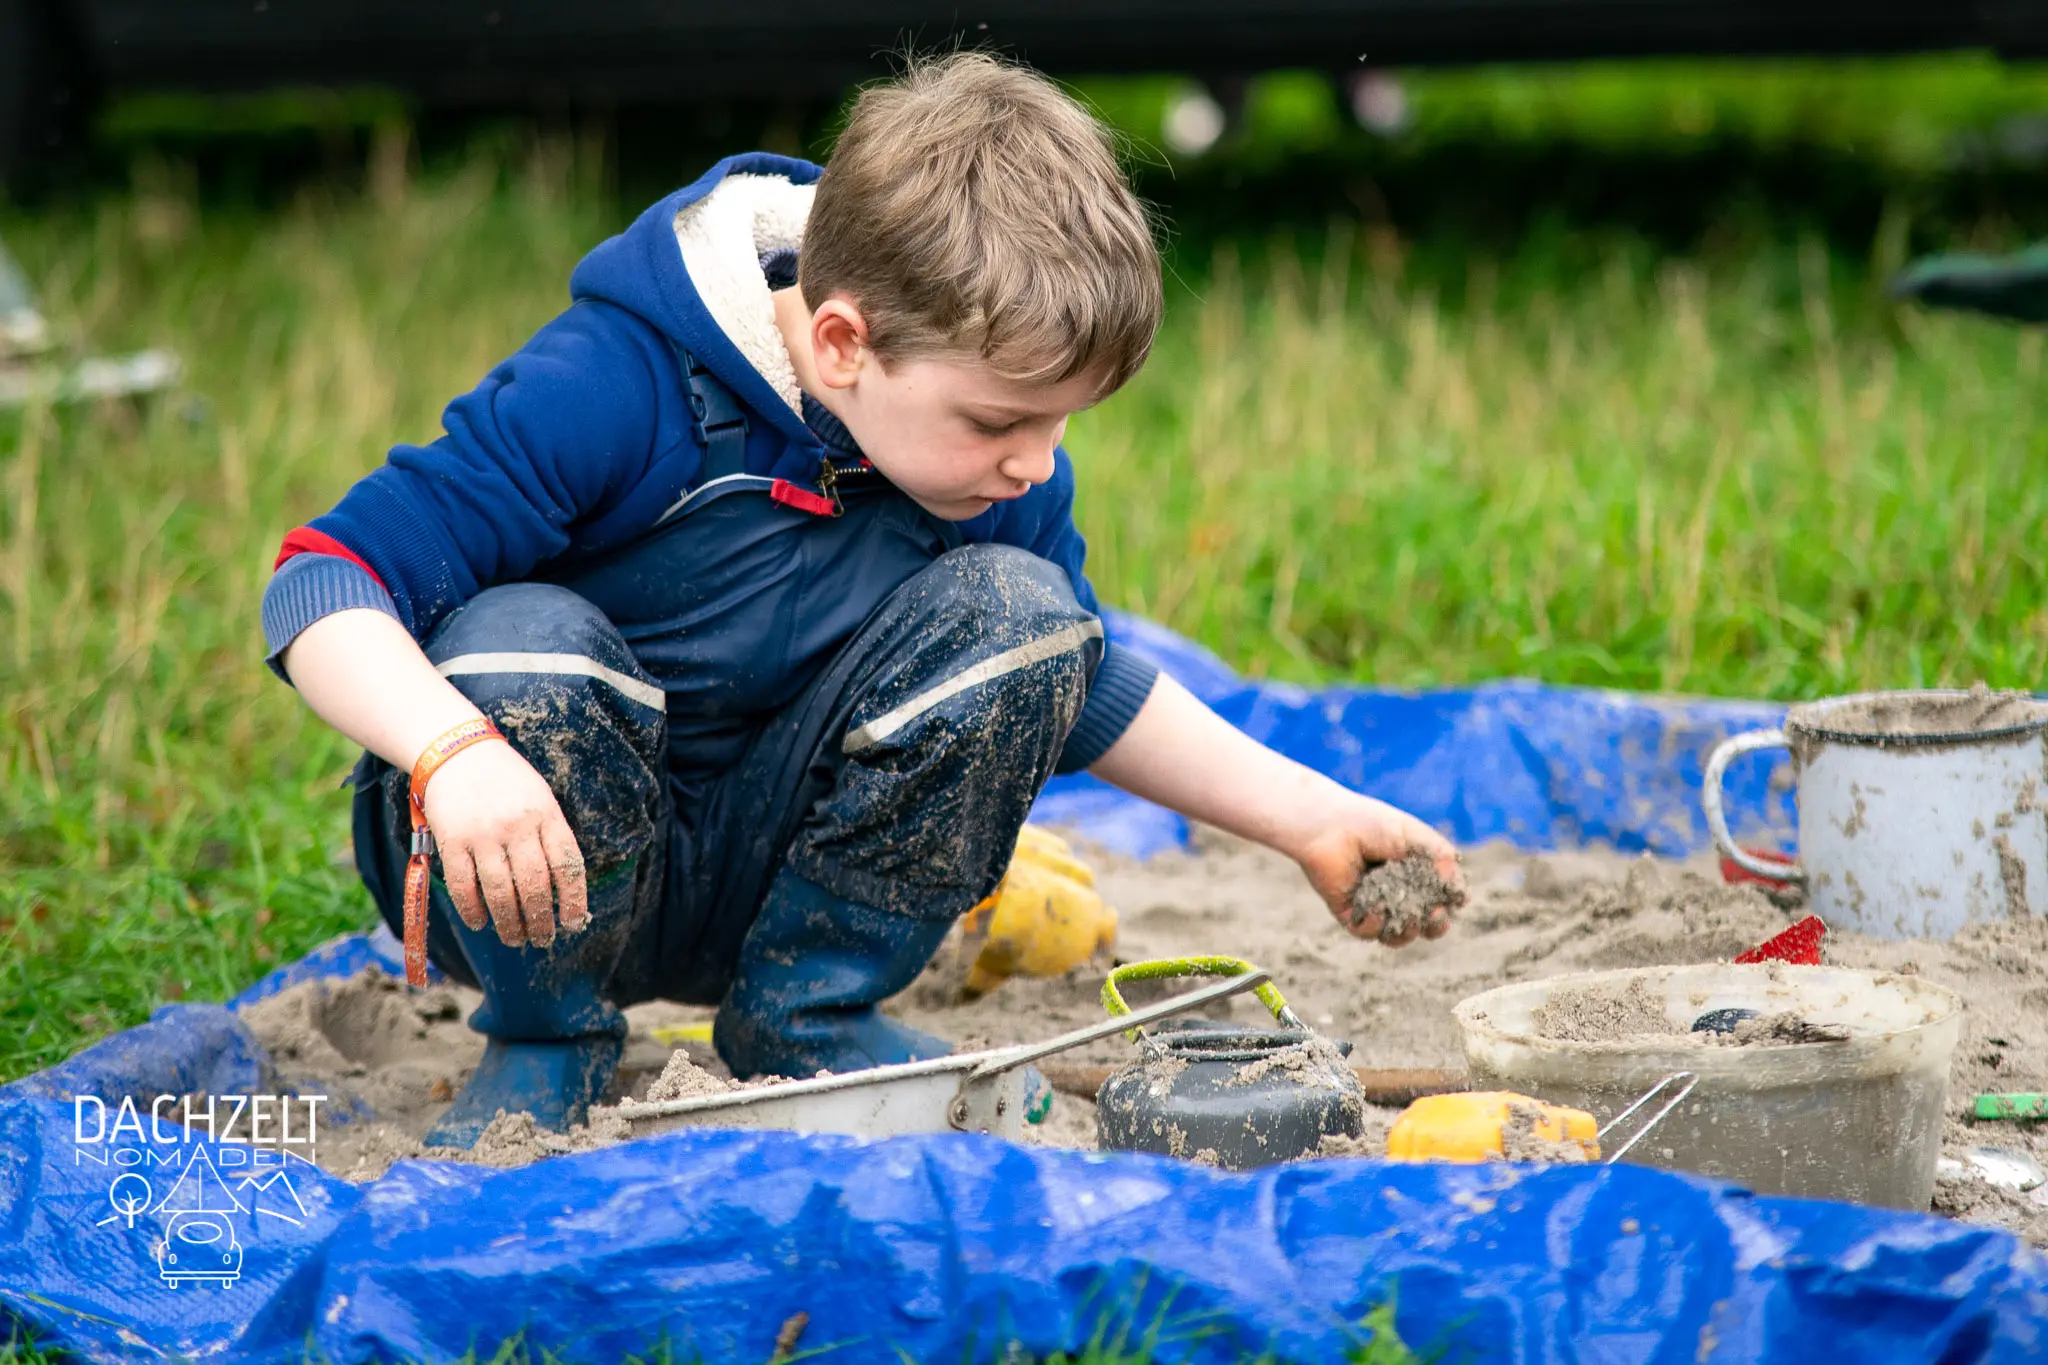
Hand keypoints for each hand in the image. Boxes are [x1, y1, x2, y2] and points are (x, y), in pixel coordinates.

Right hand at [418, 739, 588, 947]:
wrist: (457, 750)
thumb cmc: (507, 779)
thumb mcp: (540, 798)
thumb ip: (550, 836)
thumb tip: (563, 889)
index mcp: (547, 814)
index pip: (568, 866)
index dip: (574, 900)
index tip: (574, 923)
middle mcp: (518, 826)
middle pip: (535, 886)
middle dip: (541, 921)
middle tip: (542, 939)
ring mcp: (483, 834)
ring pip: (501, 893)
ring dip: (510, 924)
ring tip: (516, 938)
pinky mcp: (452, 840)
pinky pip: (463, 886)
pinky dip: (473, 910)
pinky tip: (481, 922)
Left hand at [1291, 793, 1462, 947]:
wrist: (1329, 825)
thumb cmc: (1372, 824)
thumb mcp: (1414, 838)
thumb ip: (1441, 861)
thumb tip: (1462, 895)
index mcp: (1415, 875)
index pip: (1440, 900)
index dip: (1449, 905)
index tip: (1455, 900)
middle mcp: (1396, 894)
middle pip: (1424, 924)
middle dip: (1435, 925)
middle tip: (1434, 915)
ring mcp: (1373, 906)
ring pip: (1398, 935)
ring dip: (1408, 932)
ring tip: (1409, 918)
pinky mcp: (1350, 914)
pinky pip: (1367, 932)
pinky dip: (1374, 924)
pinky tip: (1374, 909)